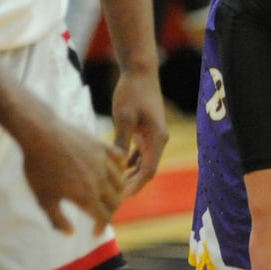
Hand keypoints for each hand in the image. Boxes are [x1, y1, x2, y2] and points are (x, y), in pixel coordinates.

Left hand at [19, 114, 126, 234]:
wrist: (41, 135)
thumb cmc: (39, 169)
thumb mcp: (44, 200)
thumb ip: (58, 220)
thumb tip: (70, 234)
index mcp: (87, 196)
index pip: (103, 217)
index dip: (100, 227)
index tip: (95, 232)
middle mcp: (100, 180)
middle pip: (116, 200)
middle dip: (111, 210)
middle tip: (102, 213)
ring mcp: (103, 161)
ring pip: (120, 181)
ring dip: (118, 191)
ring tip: (111, 194)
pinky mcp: (101, 145)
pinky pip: (118, 157)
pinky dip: (120, 165)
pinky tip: (117, 168)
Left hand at [110, 67, 167, 195]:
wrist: (140, 71)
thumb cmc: (132, 92)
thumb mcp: (124, 117)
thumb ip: (121, 142)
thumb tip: (114, 165)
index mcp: (157, 139)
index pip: (148, 172)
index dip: (134, 187)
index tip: (118, 198)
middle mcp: (159, 140)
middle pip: (146, 170)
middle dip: (131, 185)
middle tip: (112, 198)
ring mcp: (153, 135)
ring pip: (143, 163)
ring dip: (130, 175)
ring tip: (112, 187)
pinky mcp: (146, 130)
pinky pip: (139, 153)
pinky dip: (129, 162)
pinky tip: (116, 169)